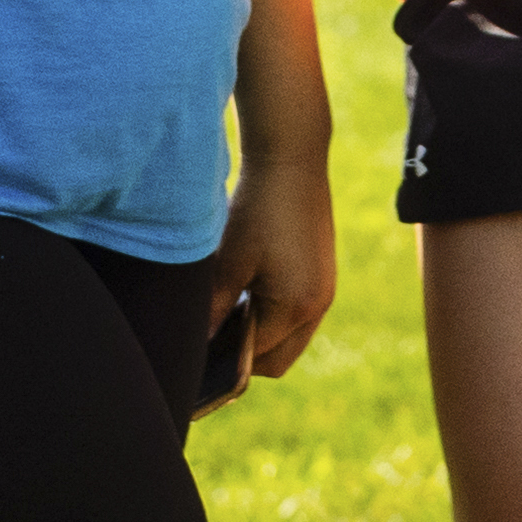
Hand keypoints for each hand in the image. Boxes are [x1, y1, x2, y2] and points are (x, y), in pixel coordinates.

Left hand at [201, 136, 339, 401]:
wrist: (292, 159)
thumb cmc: (257, 208)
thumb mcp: (228, 262)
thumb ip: (213, 310)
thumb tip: (195, 345)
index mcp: (296, 307)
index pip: (256, 359)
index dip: (224, 362)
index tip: (197, 353)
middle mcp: (318, 306)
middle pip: (278, 359)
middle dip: (244, 357)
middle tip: (210, 337)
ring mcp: (325, 292)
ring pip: (289, 338)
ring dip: (259, 335)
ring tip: (226, 313)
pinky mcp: (324, 276)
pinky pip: (298, 315)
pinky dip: (273, 316)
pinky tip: (246, 291)